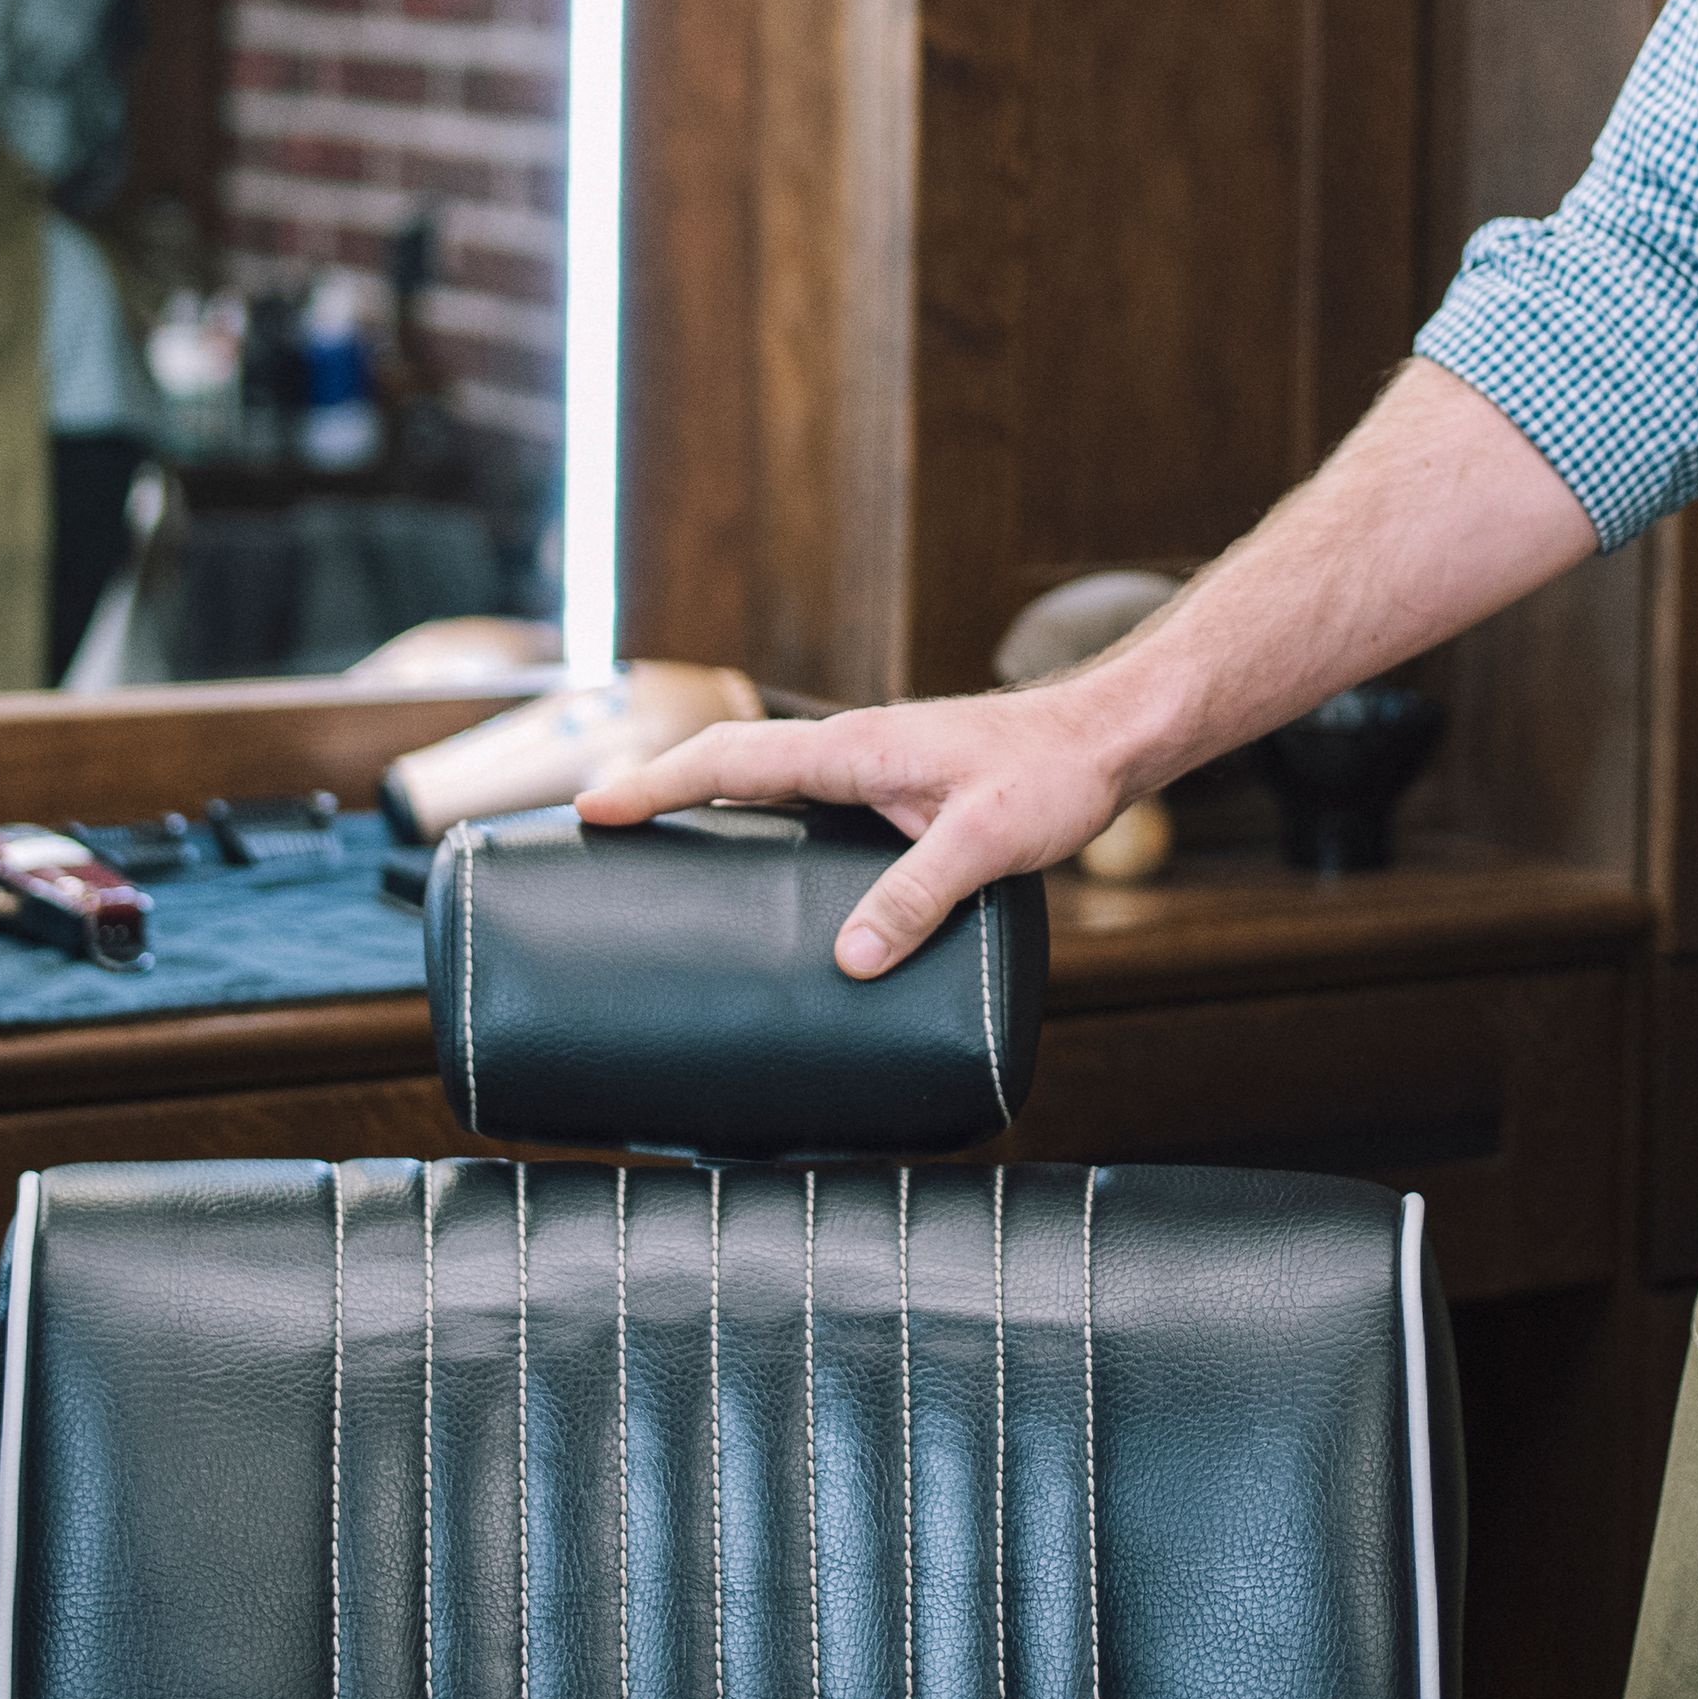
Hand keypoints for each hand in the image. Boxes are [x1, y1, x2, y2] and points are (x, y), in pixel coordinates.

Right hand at [580, 685, 1146, 979]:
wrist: (1106, 737)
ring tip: (651, 844)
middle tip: (595, 826)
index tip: (592, 807)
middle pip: (728, 762)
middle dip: (656, 786)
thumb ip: (920, 897)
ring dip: (702, 796)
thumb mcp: (987, 842)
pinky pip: (800, 794)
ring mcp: (869, 764)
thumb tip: (850, 961)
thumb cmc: (1053, 775)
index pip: (731, 761)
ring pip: (762, 774)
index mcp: (854, 749)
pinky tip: (755, 859)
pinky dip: (755, 812)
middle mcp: (850, 748)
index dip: (657, 784)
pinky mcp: (892, 785)